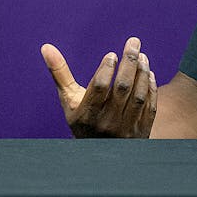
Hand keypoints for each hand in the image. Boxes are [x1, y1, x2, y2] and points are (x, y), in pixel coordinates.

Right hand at [41, 37, 156, 137]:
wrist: (100, 153)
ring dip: (141, 73)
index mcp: (86, 114)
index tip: (111, 54)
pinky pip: (149, 108)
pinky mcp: (141, 132)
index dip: (106, 69)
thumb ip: (59, 73)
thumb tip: (46, 47)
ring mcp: (126, 129)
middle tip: (134, 42)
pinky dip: (150, 89)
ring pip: (138, 97)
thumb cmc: (82, 118)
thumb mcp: (69, 99)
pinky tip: (147, 72)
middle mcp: (107, 123)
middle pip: (122, 88)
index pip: (99, 88)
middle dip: (129, 62)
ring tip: (142, 56)